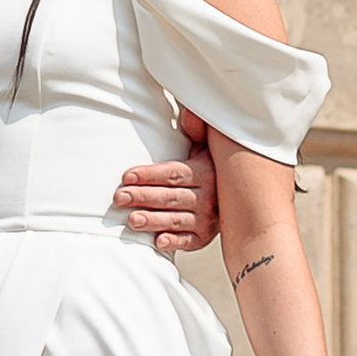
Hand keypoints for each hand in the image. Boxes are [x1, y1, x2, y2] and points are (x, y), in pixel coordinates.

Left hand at [114, 111, 219, 251]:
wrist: (237, 197)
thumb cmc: (209, 166)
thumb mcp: (206, 145)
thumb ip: (195, 129)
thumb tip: (188, 113)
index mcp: (206, 172)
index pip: (174, 173)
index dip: (150, 174)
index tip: (126, 176)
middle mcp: (209, 197)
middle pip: (171, 196)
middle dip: (144, 197)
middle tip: (119, 198)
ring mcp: (207, 219)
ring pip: (177, 220)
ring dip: (154, 220)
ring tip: (132, 220)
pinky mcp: (204, 237)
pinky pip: (189, 241)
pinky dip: (174, 243)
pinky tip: (158, 242)